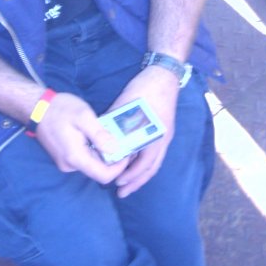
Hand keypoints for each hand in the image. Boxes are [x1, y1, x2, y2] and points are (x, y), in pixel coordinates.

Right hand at [36, 92, 128, 183]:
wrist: (36, 107)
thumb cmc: (60, 109)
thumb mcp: (83, 116)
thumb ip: (100, 135)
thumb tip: (116, 150)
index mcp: (75, 158)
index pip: (103, 176)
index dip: (119, 167)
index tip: (127, 152)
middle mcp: (70, 165)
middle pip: (98, 170)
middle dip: (113, 158)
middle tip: (122, 140)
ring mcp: (66, 162)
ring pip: (92, 164)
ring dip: (103, 152)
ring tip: (110, 135)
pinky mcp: (64, 157)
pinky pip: (84, 158)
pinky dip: (94, 150)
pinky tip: (96, 135)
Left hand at [107, 65, 180, 197]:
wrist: (164, 74)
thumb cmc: (144, 88)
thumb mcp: (125, 104)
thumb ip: (114, 123)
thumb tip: (100, 138)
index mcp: (155, 134)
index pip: (144, 163)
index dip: (131, 175)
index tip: (117, 182)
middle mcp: (163, 138)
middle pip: (151, 168)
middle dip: (136, 181)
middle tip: (121, 192)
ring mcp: (165, 134)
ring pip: (154, 161)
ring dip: (140, 173)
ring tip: (126, 182)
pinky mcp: (164, 129)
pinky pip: (155, 152)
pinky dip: (145, 161)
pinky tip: (134, 162)